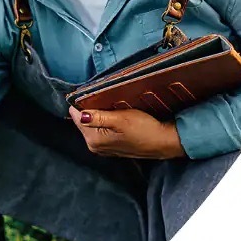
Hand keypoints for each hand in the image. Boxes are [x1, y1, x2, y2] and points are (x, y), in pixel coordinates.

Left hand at [68, 105, 185, 159]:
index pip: (75, 116)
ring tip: (108, 103)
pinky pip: (100, 130)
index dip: (81, 102)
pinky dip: (104, 121)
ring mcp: (102, 148)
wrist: (165, 142)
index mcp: (93, 139)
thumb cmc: (144, 129)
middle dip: (89, 108)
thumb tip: (78, 114)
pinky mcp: (111, 146)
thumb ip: (98, 117)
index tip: (91, 92)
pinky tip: (113, 115)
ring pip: (92, 124)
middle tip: (102, 97)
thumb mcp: (121, 119)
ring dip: (97, 114)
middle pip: (82, 120)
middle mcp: (94, 146)